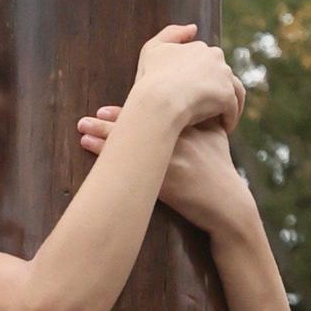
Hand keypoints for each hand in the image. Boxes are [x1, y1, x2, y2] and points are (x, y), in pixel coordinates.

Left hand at [79, 89, 246, 233]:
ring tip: (83, 132)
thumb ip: (202, 120)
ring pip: (131, 146)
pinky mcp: (165, 183)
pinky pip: (132, 169)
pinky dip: (110, 161)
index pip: (152, 113)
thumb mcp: (217, 138)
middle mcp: (179, 139)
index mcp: (189, 125)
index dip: (126, 112)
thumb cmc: (221, 171)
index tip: (104, 110)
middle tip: (86, 119)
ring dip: (102, 137)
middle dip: (109, 122)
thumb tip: (190, 105)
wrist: (228, 205)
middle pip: (137, 126)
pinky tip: (93, 153)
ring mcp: (171, 160)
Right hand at [133, 24, 239, 129]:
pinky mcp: (227, 96)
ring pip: (234, 92)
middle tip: (209, 109)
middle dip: (218, 90)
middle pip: (223, 76)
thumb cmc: (150, 78)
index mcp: (200, 47)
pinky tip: (224, 129)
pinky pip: (233, 110)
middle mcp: (215, 57)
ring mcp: (223, 76)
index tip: (196, 95)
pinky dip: (230, 119)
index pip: (209, 63)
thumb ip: (171, 34)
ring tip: (221, 120)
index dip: (203, 80)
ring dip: (230, 105)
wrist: (158, 100)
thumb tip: (193, 28)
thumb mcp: (153, 49)